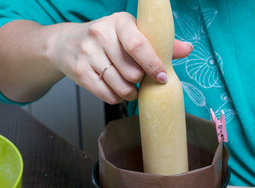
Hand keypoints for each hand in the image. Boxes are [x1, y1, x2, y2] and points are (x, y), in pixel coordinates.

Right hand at [48, 12, 192, 103]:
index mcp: (118, 21)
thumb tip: (187, 49)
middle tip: (138, 78)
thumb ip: (158, 43)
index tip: (162, 77)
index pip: (138, 45)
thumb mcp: (130, 33)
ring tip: (129, 86)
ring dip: (130, 92)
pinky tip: (116, 89)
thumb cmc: (106, 39)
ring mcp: (87, 54)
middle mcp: (100, 34)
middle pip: (131, 71)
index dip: (153, 64)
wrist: (67, 43)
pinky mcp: (79, 72)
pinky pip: (107, 95)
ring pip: (120, 86)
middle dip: (140, 81)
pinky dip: (116, 97)